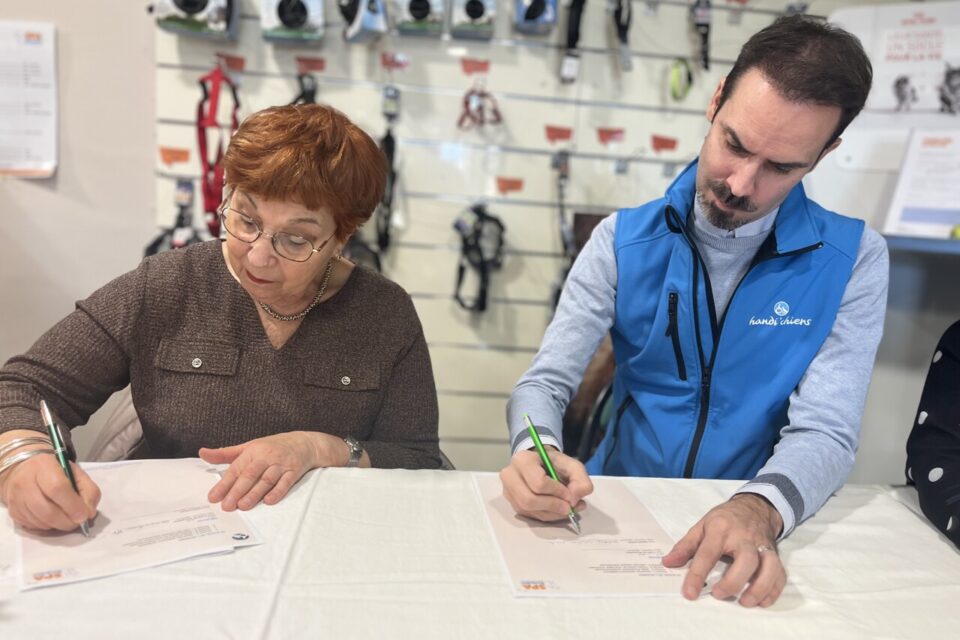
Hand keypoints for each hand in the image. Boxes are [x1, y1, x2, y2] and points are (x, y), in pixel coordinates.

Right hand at [0, 434, 99, 531]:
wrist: (26, 472)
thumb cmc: (56, 471)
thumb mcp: (76, 473)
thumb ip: (89, 490)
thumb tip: (89, 514)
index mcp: (44, 466)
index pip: (57, 488)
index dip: (73, 505)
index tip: (84, 515)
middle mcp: (25, 482)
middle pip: (47, 510)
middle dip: (67, 521)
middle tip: (78, 522)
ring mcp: (16, 498)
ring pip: (41, 522)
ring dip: (59, 525)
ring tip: (68, 519)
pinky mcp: (14, 512)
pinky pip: (34, 527)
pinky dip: (48, 527)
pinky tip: (54, 518)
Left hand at [200, 431, 348, 510]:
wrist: (304, 443)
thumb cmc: (272, 447)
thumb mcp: (248, 447)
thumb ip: (225, 454)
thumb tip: (202, 453)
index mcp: (253, 451)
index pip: (236, 469)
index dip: (224, 484)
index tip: (213, 497)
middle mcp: (266, 456)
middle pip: (250, 475)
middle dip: (238, 491)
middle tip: (227, 506)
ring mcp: (281, 464)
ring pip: (266, 480)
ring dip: (255, 493)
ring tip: (243, 506)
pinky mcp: (294, 470)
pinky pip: (286, 482)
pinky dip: (278, 491)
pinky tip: (269, 501)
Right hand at [499, 448, 592, 521]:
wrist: (541, 465)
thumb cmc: (554, 464)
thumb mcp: (572, 465)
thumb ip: (580, 479)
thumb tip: (574, 499)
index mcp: (523, 460)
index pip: (538, 483)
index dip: (557, 492)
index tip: (569, 494)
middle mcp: (510, 475)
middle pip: (529, 500)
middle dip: (553, 506)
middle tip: (568, 507)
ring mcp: (509, 491)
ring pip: (529, 510)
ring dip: (551, 513)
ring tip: (566, 508)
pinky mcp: (513, 503)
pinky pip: (529, 516)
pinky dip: (547, 516)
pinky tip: (556, 510)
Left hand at [662, 493, 785, 607]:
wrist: (754, 507)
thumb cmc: (725, 519)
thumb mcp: (702, 526)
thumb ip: (685, 546)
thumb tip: (667, 562)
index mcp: (721, 528)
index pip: (708, 553)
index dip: (697, 574)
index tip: (690, 593)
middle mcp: (744, 537)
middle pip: (746, 560)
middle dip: (734, 581)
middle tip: (718, 594)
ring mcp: (762, 546)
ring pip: (769, 568)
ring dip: (759, 588)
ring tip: (745, 602)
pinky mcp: (775, 554)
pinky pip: (780, 574)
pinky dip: (774, 590)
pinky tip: (762, 601)